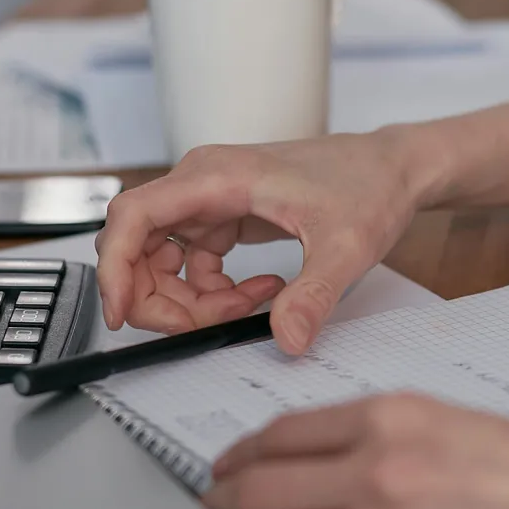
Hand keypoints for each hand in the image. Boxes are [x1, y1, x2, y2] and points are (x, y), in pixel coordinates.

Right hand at [94, 130, 434, 353]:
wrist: (393, 168)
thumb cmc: (369, 186)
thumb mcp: (347, 247)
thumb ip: (314, 295)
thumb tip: (287, 339)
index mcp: (216, 177)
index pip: (134, 216)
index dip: (115, 267)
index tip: (120, 314)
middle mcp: (202, 183)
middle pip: (139, 246)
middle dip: (159, 299)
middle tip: (200, 328)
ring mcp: (211, 201)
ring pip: (164, 260)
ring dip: (191, 299)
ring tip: (248, 307)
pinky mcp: (225, 217)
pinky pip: (194, 264)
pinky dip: (213, 291)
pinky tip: (260, 294)